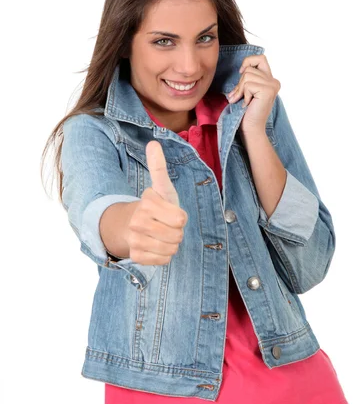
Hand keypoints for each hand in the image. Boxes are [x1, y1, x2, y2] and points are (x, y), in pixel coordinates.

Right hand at [124, 140, 187, 264]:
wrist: (135, 227)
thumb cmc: (156, 207)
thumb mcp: (162, 187)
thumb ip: (159, 167)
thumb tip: (153, 143)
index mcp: (147, 202)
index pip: (180, 219)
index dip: (180, 218)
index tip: (170, 212)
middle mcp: (137, 220)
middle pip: (176, 235)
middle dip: (177, 232)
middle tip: (167, 226)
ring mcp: (134, 238)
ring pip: (171, 249)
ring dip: (171, 245)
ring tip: (162, 236)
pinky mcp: (136, 255)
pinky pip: (163, 260)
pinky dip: (164, 256)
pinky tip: (156, 247)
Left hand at [227, 54, 280, 133]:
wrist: (251, 128)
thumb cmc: (246, 111)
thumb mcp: (247, 90)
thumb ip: (248, 78)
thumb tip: (241, 68)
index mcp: (270, 80)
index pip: (260, 58)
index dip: (248, 62)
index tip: (241, 73)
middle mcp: (274, 81)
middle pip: (249, 68)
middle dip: (239, 83)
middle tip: (239, 97)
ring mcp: (272, 85)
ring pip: (247, 76)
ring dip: (240, 90)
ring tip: (242, 101)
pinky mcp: (268, 90)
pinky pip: (248, 84)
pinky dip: (243, 95)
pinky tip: (247, 104)